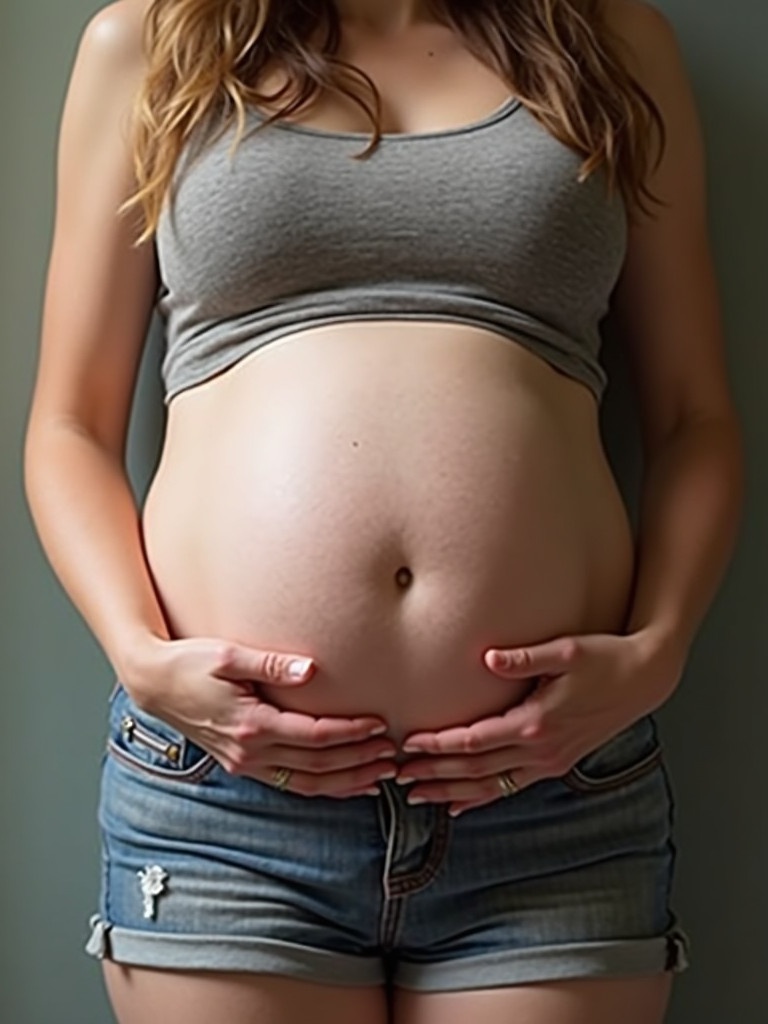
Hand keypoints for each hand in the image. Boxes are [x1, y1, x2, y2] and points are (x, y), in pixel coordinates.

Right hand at [123, 635, 396, 797]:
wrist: (154, 685)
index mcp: (251, 725)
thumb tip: (310, 670)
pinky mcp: (243, 765)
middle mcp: (250, 752)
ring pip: (308, 784)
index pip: (314, 736)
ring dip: (347, 781)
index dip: (351, 733)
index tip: (380, 724)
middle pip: (318, 764)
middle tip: (394, 752)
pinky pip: (292, 784)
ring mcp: (246, 764)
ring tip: (382, 774)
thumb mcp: (227, 655)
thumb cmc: (190, 663)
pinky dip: (324, 787)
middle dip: (359, 760)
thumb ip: (270, 664)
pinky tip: (348, 784)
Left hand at [396, 630, 683, 815]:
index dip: (439, 745)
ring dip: (451, 791)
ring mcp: (548, 762)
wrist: (645, 679)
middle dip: (434, 773)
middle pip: (475, 769)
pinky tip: (458, 804)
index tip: (407, 743)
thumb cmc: (604, 659)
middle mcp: (540, 750)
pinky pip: (510, 787)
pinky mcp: (555, 764)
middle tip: (395, 776)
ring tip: (415, 796)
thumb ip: (524, 657)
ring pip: (490, 786)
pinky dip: (481, 797)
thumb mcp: (567, 651)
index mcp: (536, 722)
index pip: (475, 740)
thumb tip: (486, 656)